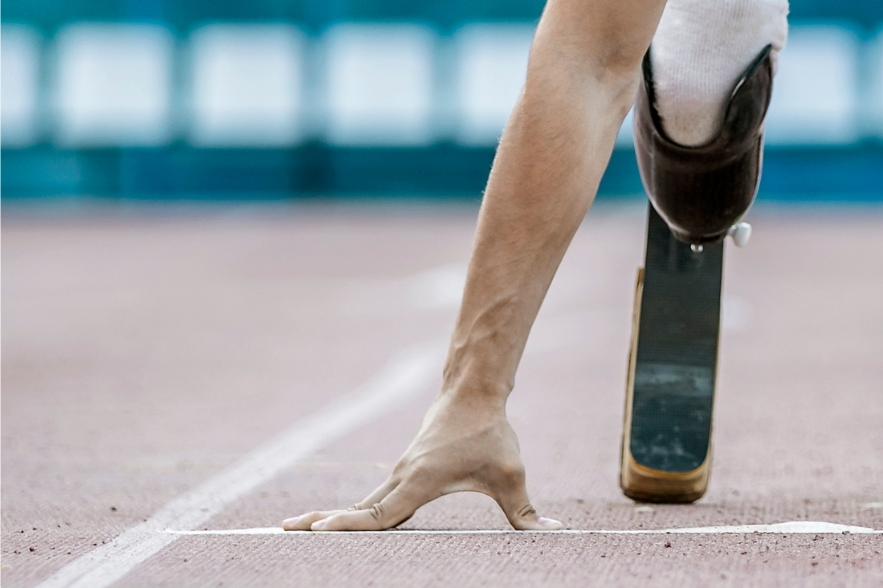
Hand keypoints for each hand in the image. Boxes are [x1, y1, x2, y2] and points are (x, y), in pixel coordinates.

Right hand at [282, 391, 561, 531]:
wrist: (474, 391)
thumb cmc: (492, 432)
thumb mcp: (512, 474)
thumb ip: (526, 511)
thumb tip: (553, 532)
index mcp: (420, 481)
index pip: (380, 512)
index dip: (351, 525)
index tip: (320, 530)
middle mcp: (402, 478)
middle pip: (359, 509)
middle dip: (324, 524)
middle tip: (286, 533)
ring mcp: (399, 474)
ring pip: (362, 503)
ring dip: (331, 517)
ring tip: (294, 529)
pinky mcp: (404, 471)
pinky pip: (372, 497)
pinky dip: (352, 511)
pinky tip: (334, 522)